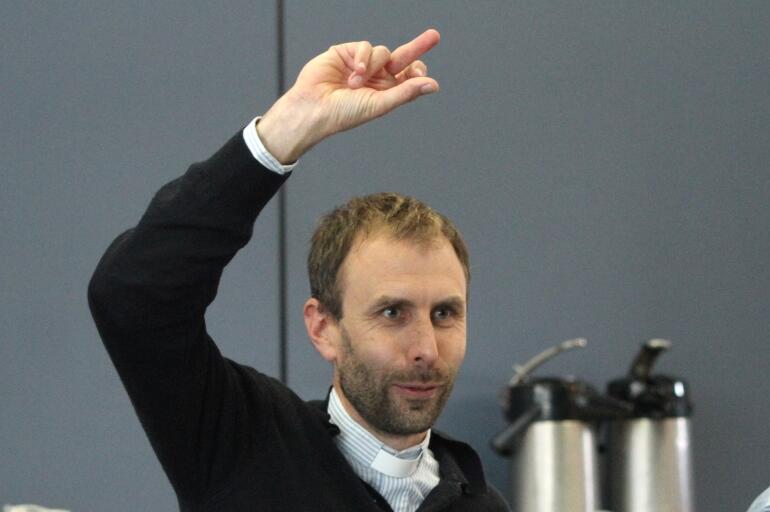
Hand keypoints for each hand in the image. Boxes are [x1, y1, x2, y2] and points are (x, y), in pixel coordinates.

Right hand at [258, 29, 439, 162]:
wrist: (313, 107)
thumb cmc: (343, 114)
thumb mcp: (379, 104)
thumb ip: (406, 92)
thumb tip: (432, 85)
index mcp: (386, 92)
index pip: (409, 76)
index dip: (417, 72)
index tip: (420, 70)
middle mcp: (376, 77)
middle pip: (403, 57)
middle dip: (418, 46)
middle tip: (434, 36)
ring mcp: (362, 64)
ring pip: (382, 52)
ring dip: (372, 66)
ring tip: (355, 83)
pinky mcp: (347, 53)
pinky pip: (365, 46)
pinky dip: (362, 58)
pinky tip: (354, 72)